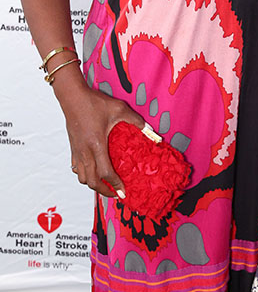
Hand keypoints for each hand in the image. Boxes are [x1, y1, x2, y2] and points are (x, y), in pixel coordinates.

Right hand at [57, 77, 144, 197]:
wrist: (72, 97)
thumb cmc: (94, 102)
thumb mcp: (119, 109)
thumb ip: (136, 121)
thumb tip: (152, 131)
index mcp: (97, 145)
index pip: (106, 173)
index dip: (115, 185)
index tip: (123, 192)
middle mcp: (85, 152)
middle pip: (92, 181)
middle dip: (104, 191)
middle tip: (116, 194)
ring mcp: (77, 151)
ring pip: (82, 177)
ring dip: (93, 184)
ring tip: (105, 185)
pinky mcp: (72, 148)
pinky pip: (76, 168)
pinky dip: (84, 175)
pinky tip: (92, 171)